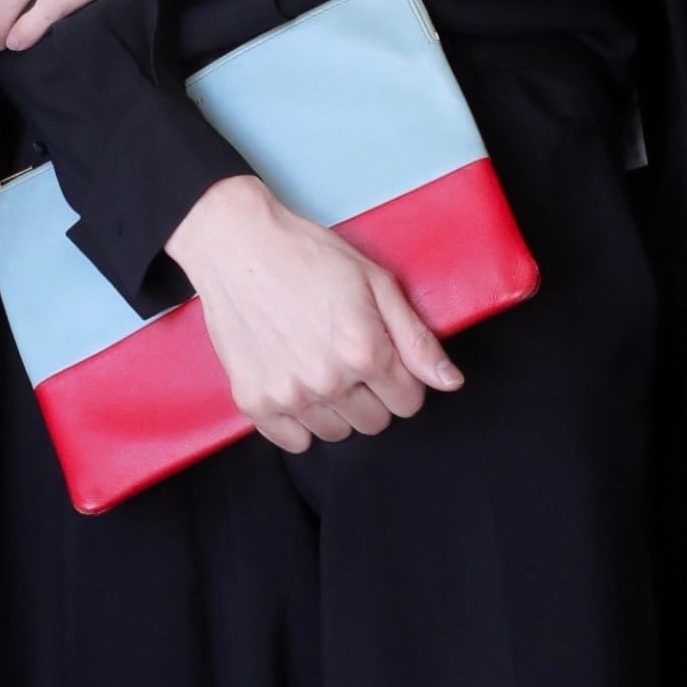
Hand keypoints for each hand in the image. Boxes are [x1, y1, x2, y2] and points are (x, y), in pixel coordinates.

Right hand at [167, 176, 462, 452]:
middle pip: (374, 422)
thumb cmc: (308, 255)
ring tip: (319, 366)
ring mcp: (288, 396)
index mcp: (365, 352)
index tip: (383, 358)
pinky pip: (294, 441)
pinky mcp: (254, 402)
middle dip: (372, 395)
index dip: (402, 380)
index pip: (408, 402)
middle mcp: (328, 382)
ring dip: (336, 409)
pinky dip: (299, 421)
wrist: (236, 245)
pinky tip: (295, 384)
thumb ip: (417, 339)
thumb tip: (450, 382)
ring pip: (336, 433)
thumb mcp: (376, 283)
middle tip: (348, 357)